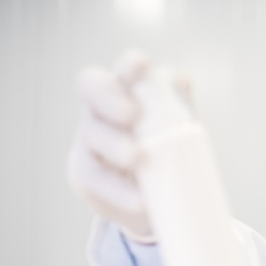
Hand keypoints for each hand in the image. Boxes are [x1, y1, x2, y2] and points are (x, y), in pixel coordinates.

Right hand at [67, 50, 195, 242]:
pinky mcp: (84, 175)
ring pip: (92, 134)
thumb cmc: (162, 154)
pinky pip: (95, 179)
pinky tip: (140, 200)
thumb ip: (178, 106)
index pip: (121, 70)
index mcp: (124, 92)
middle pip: (91, 88)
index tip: (141, 64)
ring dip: (115, 144)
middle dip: (111, 97)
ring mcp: (88, 141)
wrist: (148, 200)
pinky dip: (119, 190)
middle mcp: (101, 110)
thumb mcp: (174, 131)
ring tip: (138, 157)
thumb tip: (181, 78)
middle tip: (132, 114)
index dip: (127, 65)